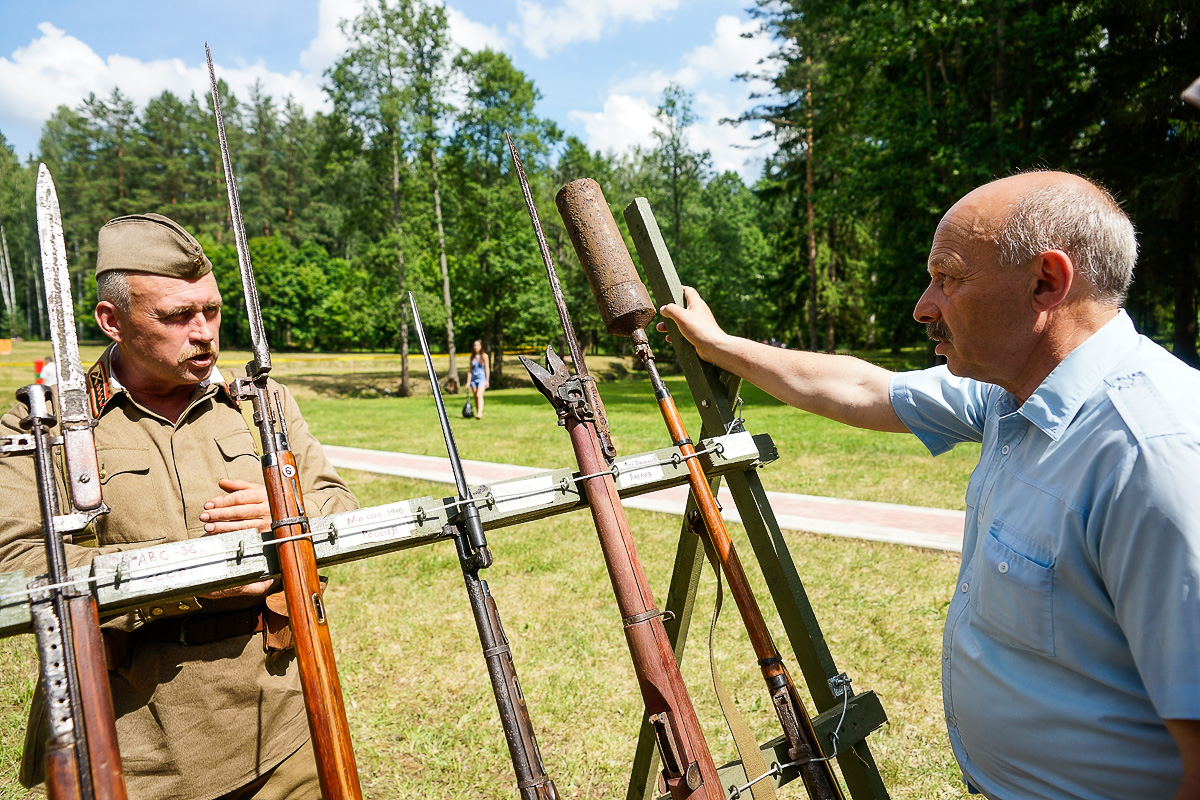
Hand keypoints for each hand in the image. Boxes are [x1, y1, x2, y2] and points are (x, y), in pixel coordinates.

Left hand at [199, 479, 273, 597]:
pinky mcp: (266, 534)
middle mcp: (265, 508)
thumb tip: (221, 482)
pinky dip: (232, 536)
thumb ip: (238, 486)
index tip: (208, 505)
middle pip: (239, 512)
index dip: (222, 501)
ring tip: (208, 527)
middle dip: (220, 514)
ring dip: (223, 527)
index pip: (240, 497)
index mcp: (263, 494)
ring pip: (242, 525)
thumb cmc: (269, 499)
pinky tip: (221, 536)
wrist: (292, 514)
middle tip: (204, 516)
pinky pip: (246, 535)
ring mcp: (266, 523)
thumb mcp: (257, 489)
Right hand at [656, 286, 728, 362]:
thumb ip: (671, 309)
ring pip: (681, 321)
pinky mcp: (697, 334)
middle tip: (662, 315)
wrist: (713, 347)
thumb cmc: (699, 329)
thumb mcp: (681, 316)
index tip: (670, 291)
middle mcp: (698, 312)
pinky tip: (669, 339)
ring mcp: (698, 324)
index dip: (679, 289)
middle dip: (670, 312)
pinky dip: (676, 334)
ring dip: (670, 324)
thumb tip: (663, 308)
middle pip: (681, 307)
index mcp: (696, 303)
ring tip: (660, 328)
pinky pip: (684, 332)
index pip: (688, 291)